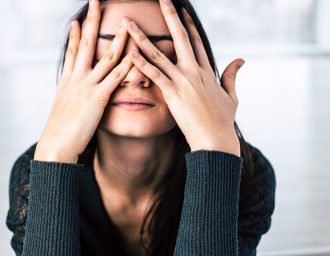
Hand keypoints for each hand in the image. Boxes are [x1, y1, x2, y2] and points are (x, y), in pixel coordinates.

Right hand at [34, 0, 132, 162]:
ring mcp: (87, 86)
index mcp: (67, 80)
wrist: (57, 145)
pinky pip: (115, 78)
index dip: (75, 34)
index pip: (72, 51)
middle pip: (86, 44)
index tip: (78, 19)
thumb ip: (70, 96)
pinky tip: (135, 54)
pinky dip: (126, 65)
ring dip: (117, 38)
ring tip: (125, 22)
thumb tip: (72, 93)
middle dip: (92, 22)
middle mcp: (77, 78)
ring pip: (105, 57)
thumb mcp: (63, 108)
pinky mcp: (98, 98)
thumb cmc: (60, 130)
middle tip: (96, 3)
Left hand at [125, 0, 243, 155]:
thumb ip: (232, 76)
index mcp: (207, 71)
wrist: (216, 140)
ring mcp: (183, 81)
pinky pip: (155, 75)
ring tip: (130, 23)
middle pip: (180, 38)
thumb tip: (241, 59)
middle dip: (170, 17)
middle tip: (162, 0)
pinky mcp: (173, 94)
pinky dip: (142, 63)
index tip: (182, 11)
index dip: (188, 25)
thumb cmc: (222, 121)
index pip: (196, 42)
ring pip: (160, 54)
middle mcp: (194, 71)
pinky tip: (130, 52)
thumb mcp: (231, 96)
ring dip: (143, 37)